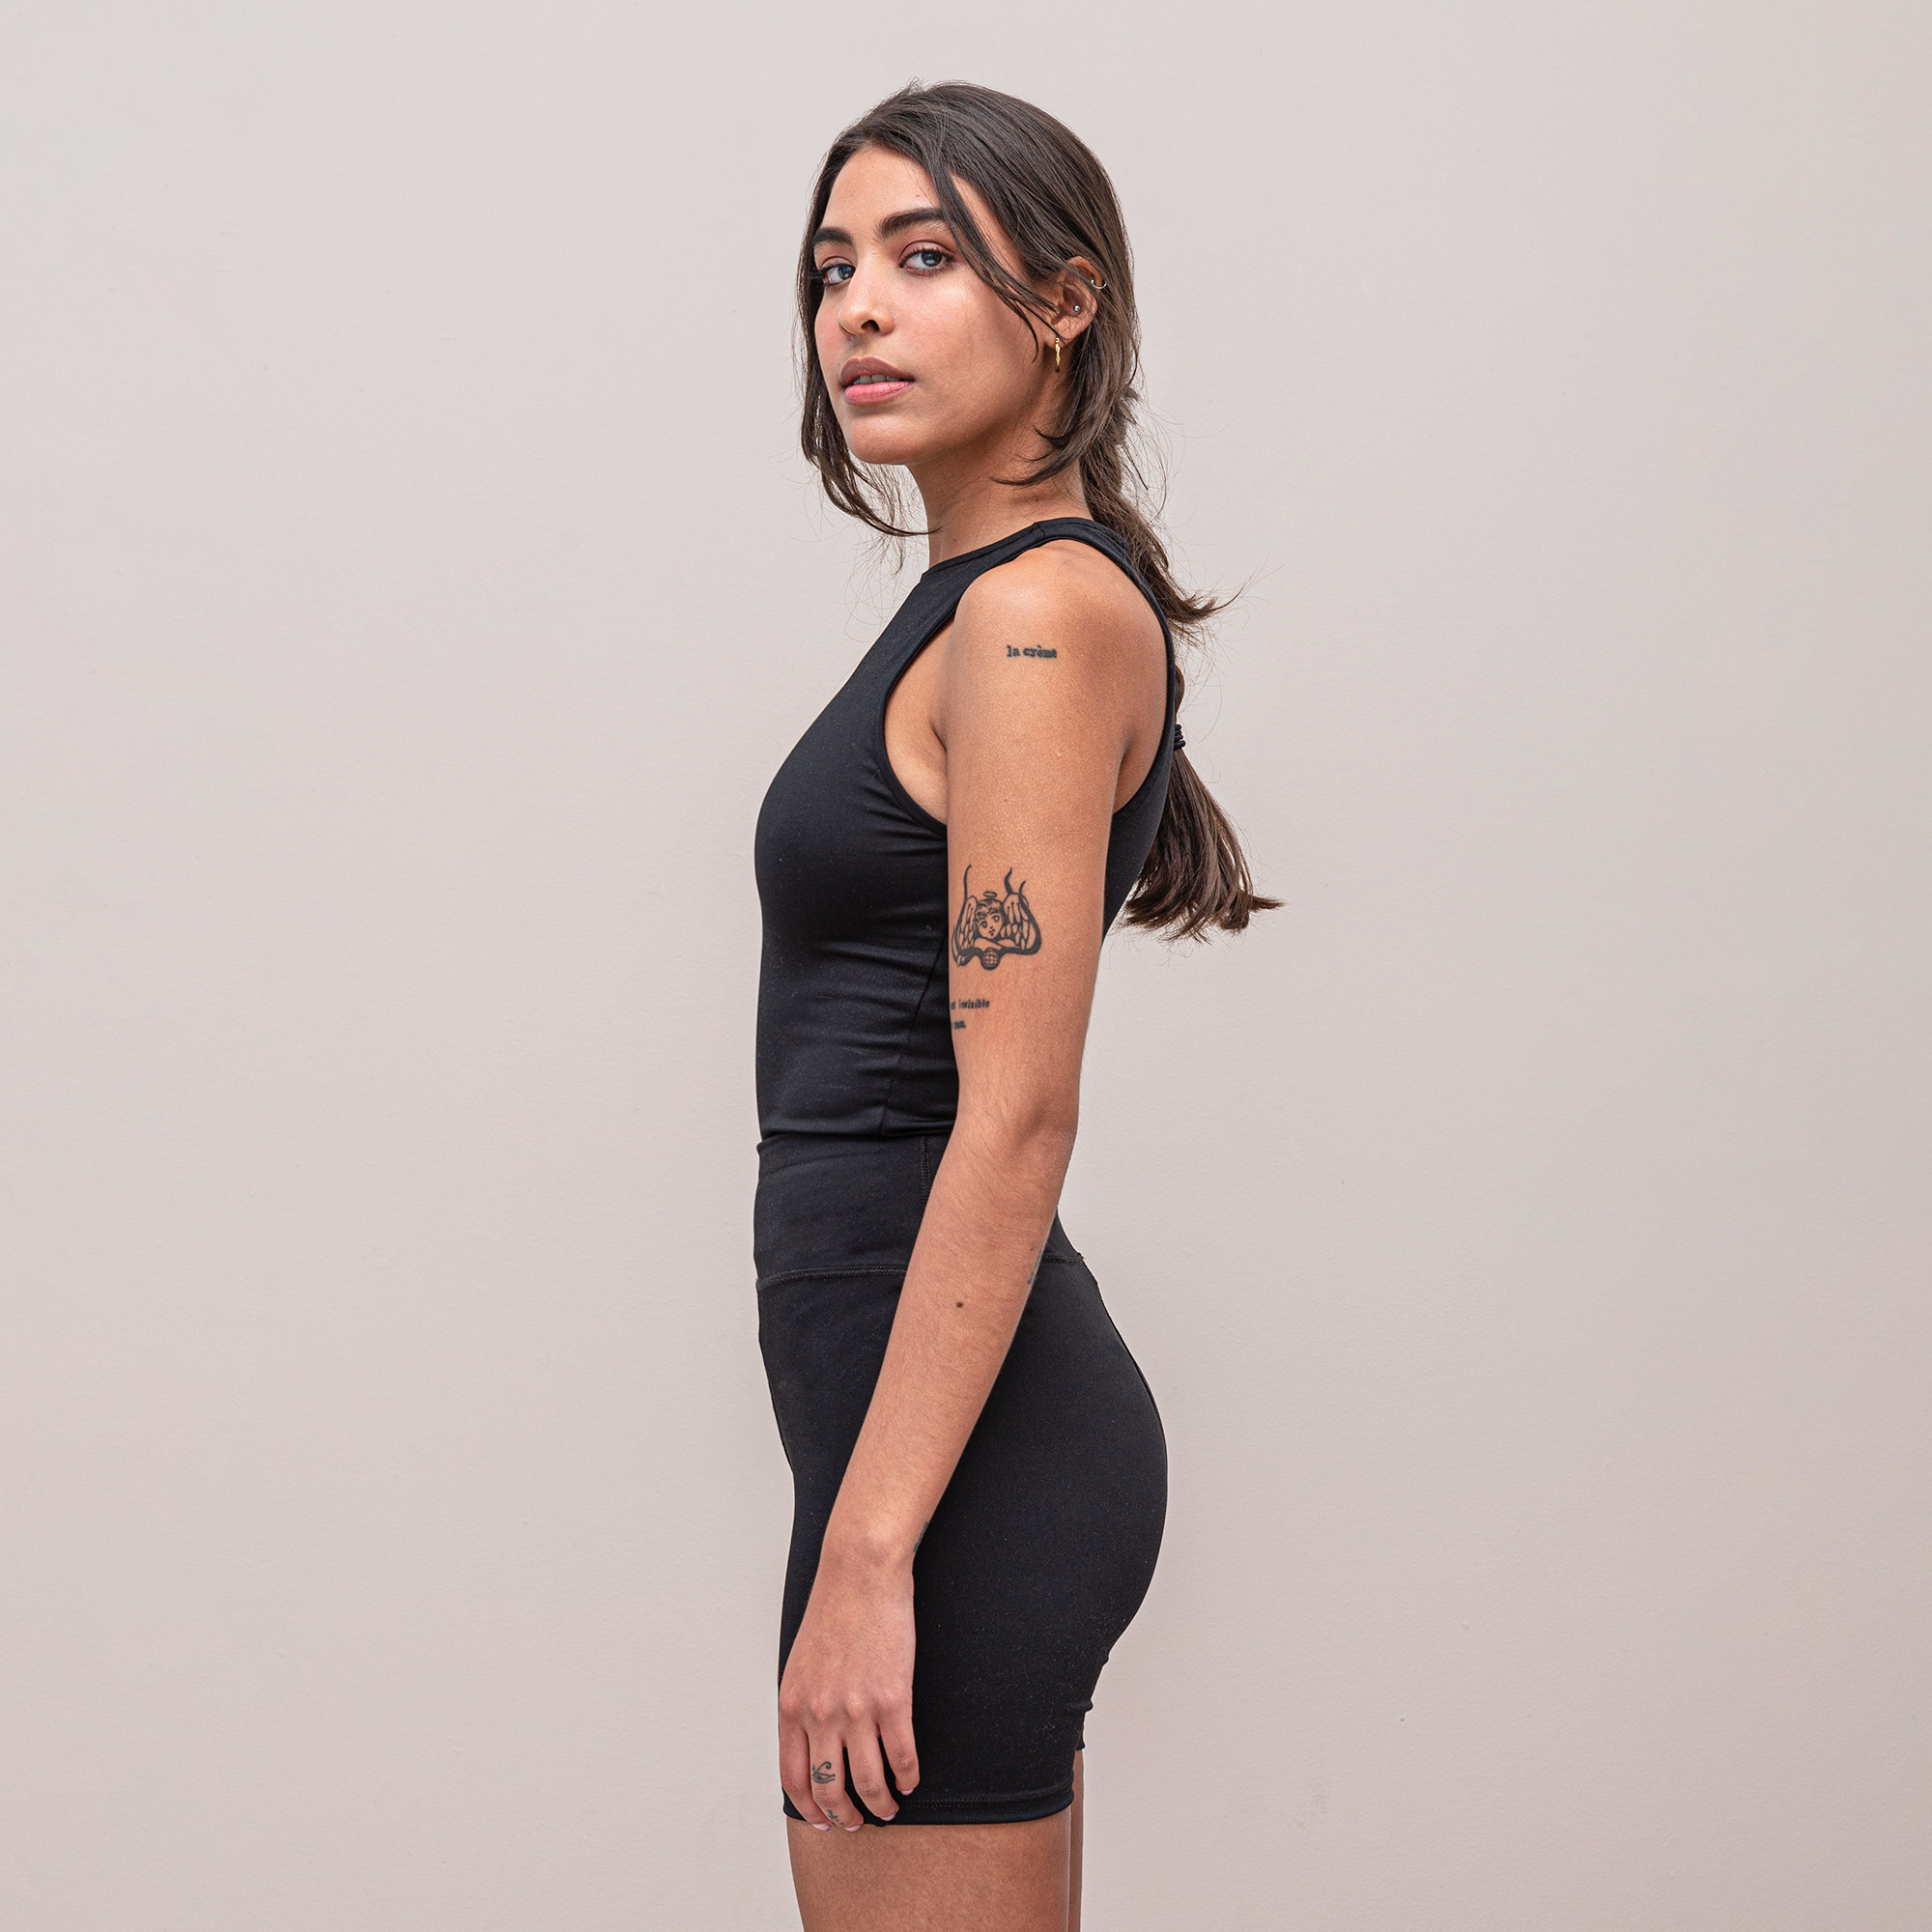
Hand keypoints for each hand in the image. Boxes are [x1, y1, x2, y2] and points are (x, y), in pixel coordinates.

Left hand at [777, 1553, 919, 1829]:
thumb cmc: (833, 1611)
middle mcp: (820, 1715)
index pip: (793, 1777)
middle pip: (829, 1788)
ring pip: (868, 1781)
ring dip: (880, 1804)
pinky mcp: (892, 1699)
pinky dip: (908, 1776)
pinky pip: (901, 1755)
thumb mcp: (801, 1663)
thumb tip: (811, 1741)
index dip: (810, 1807)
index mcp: (793, 1706)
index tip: (824, 1820)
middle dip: (845, 1815)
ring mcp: (857, 1709)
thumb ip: (803, 1704)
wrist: (860, 1573)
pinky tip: (911, 1779)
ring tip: (889, 1807)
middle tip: (859, 1822)